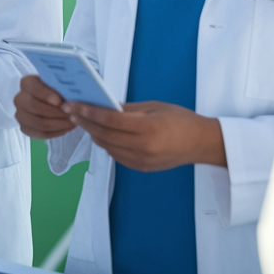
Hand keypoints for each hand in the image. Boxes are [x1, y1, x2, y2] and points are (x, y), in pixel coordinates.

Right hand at [14, 76, 76, 138]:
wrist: (53, 101)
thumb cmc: (57, 90)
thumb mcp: (59, 84)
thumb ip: (62, 87)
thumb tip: (69, 96)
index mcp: (26, 83)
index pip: (33, 88)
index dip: (45, 94)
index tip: (59, 101)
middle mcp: (20, 99)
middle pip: (34, 106)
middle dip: (55, 111)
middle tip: (71, 113)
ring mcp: (21, 115)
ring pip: (39, 123)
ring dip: (59, 123)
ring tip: (73, 121)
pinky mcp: (25, 128)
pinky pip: (42, 134)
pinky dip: (57, 132)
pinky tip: (67, 127)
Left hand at [63, 100, 226, 171]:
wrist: (202, 143)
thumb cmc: (180, 120)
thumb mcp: (153, 107)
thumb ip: (126, 108)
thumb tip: (102, 105)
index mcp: (147, 127)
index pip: (109, 119)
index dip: (88, 112)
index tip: (73, 105)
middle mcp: (143, 147)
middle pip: (104, 135)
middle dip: (85, 122)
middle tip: (71, 111)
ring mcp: (141, 160)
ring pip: (107, 147)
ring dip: (93, 134)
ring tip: (83, 121)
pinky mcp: (141, 167)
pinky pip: (116, 155)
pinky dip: (105, 144)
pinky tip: (100, 134)